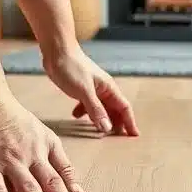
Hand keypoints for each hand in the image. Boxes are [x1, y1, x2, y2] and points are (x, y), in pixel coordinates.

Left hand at [15, 0, 138, 136]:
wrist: (57, 51)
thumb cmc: (71, 67)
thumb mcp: (84, 91)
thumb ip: (95, 110)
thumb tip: (107, 128)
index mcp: (108, 88)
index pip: (124, 108)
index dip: (130, 122)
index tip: (134, 135)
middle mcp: (103, 89)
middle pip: (114, 110)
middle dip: (117, 124)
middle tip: (118, 140)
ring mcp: (92, 89)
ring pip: (101, 108)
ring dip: (101, 120)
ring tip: (98, 133)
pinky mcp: (81, 89)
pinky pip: (87, 104)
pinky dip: (84, 112)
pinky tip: (76, 116)